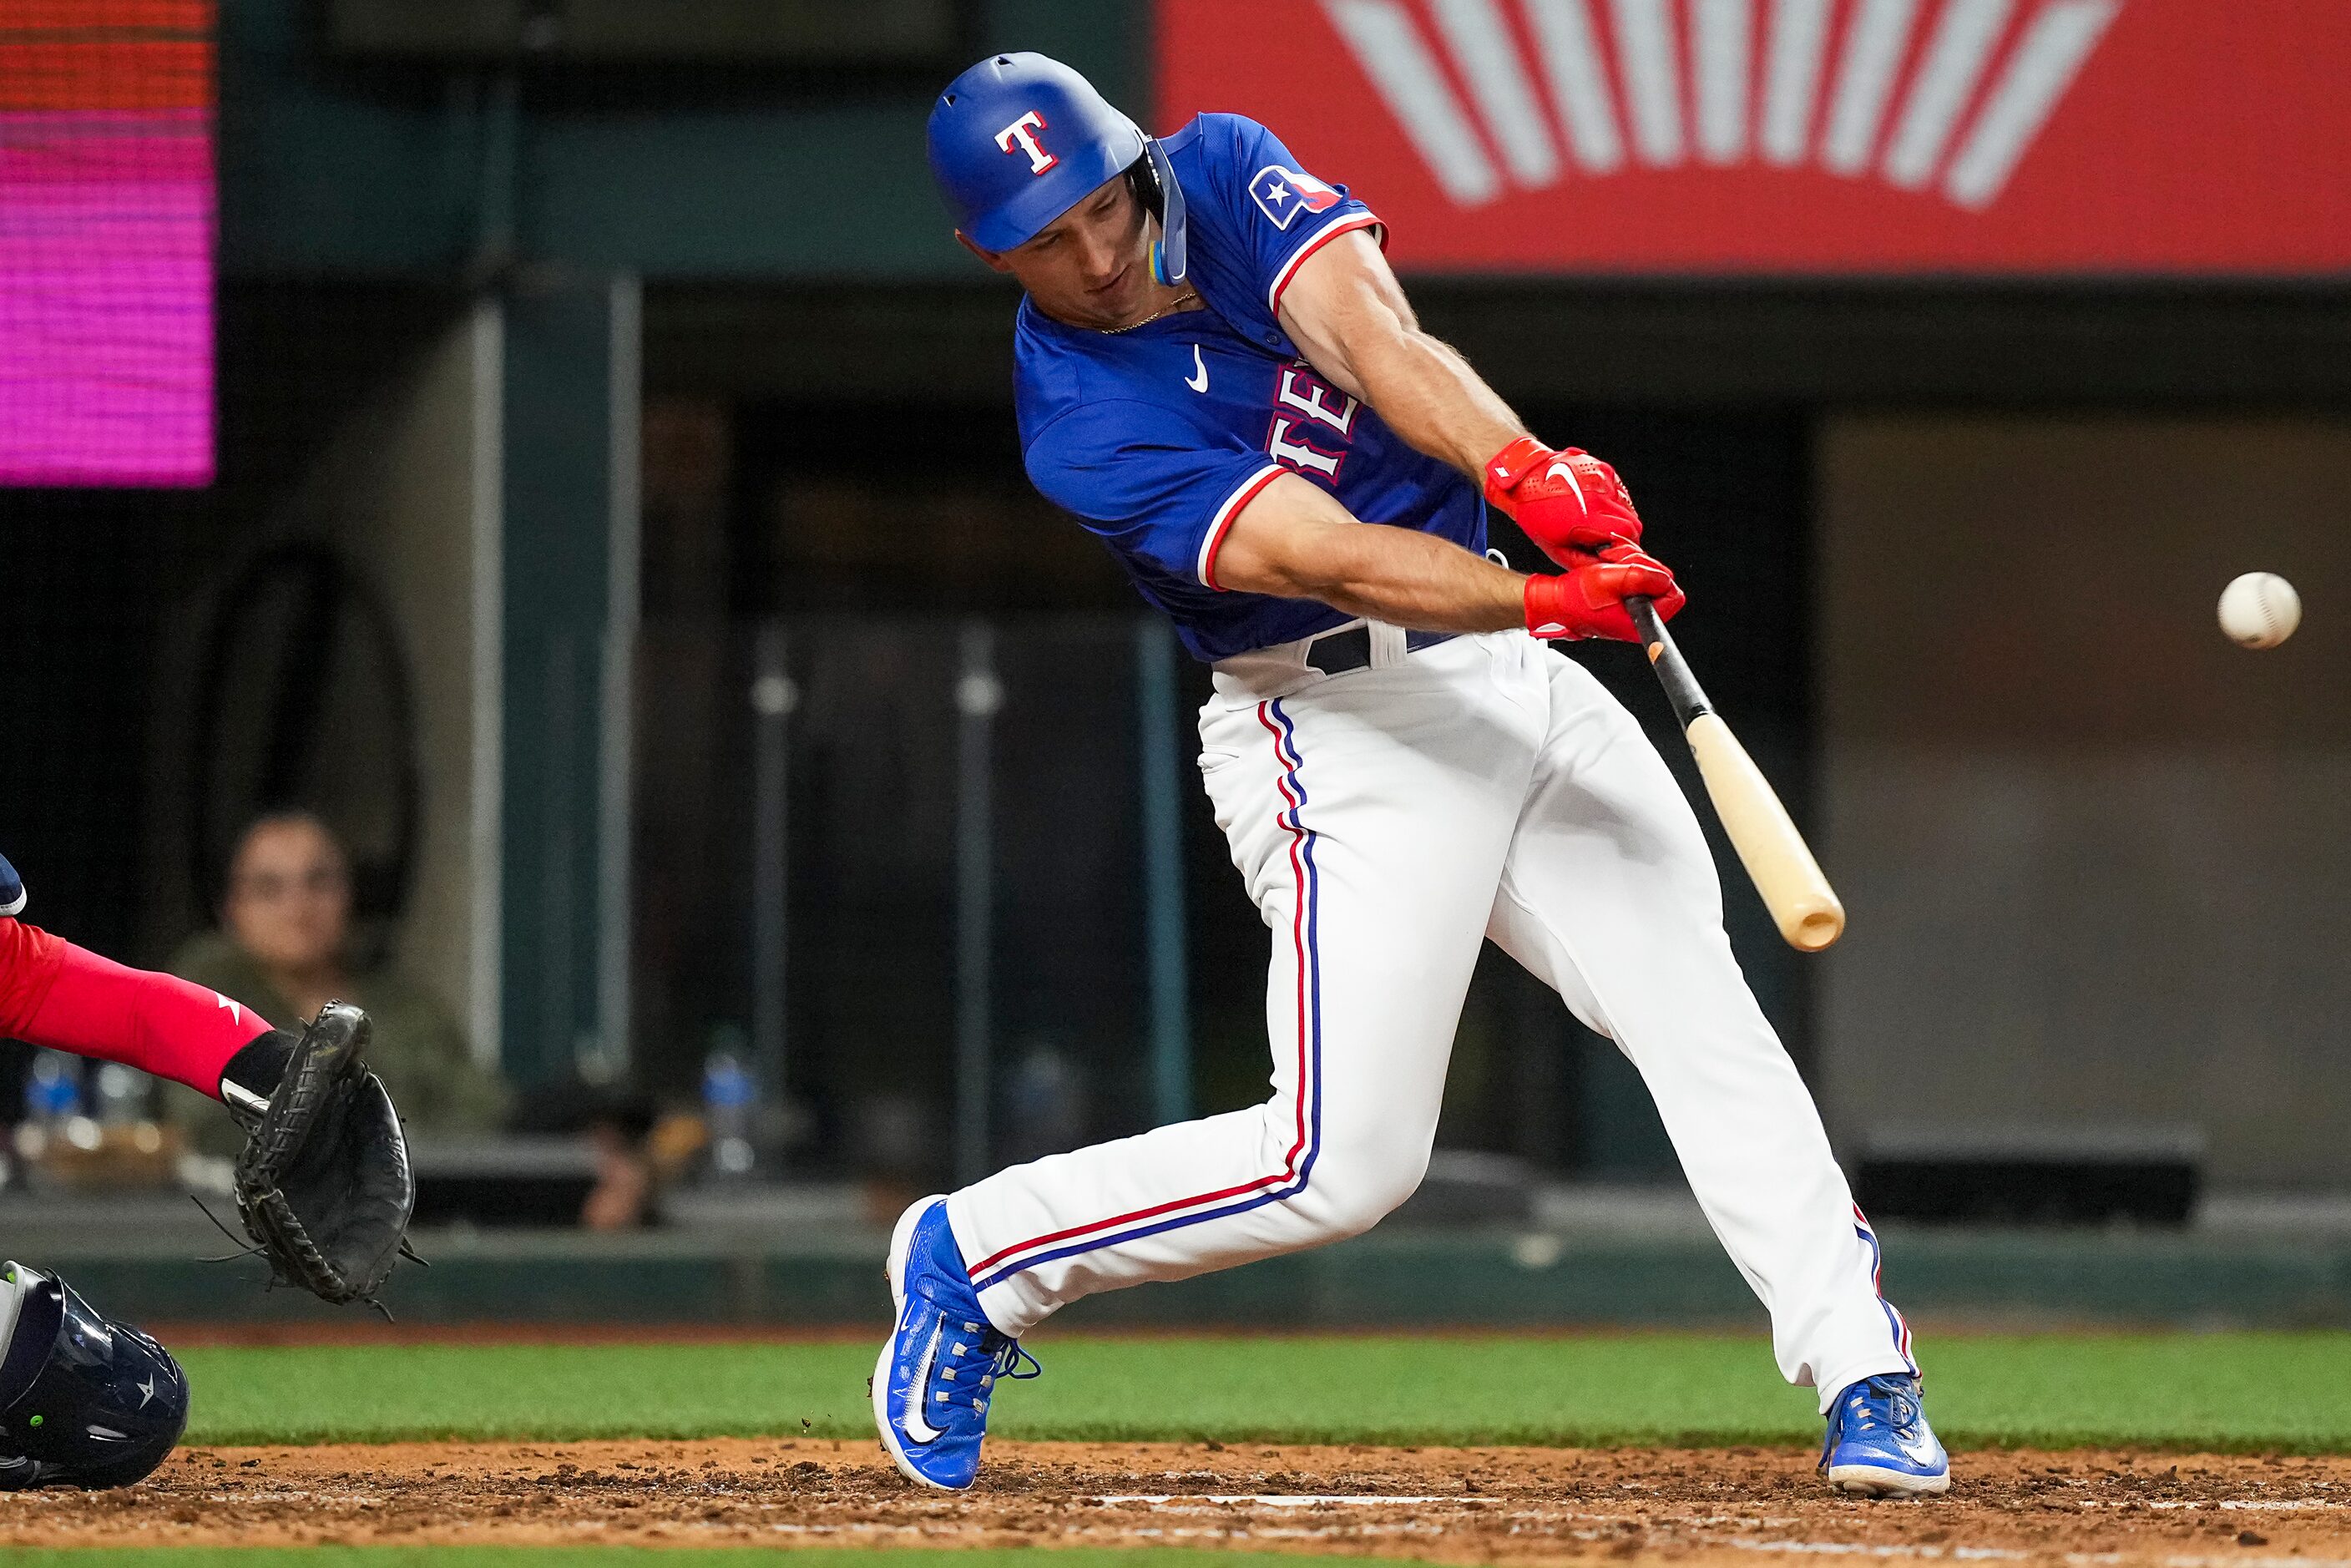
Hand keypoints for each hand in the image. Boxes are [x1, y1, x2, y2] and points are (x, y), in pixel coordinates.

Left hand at [1484, 436, 1642, 567]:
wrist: (1524, 478)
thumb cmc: (1535, 513)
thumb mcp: (1555, 547)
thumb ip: (1583, 561)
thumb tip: (1605, 569)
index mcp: (1588, 516)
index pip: (1628, 534)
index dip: (1625, 546)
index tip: (1614, 551)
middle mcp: (1600, 495)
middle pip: (1633, 522)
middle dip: (1625, 534)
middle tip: (1609, 540)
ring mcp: (1604, 479)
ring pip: (1628, 506)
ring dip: (1620, 518)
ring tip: (1600, 522)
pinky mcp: (1604, 469)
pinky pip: (1620, 491)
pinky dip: (1615, 502)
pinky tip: (1598, 506)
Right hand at [1523, 541, 1684, 640]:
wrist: (1555, 601)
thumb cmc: (1576, 597)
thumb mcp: (1611, 579)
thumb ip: (1642, 576)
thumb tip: (1665, 578)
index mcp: (1638, 621)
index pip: (1673, 597)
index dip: (1659, 577)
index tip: (1641, 571)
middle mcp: (1636, 619)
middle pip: (1661, 585)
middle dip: (1641, 567)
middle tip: (1619, 565)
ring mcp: (1629, 611)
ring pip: (1647, 579)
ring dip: (1630, 565)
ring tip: (1609, 565)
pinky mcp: (1622, 603)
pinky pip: (1634, 580)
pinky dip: (1623, 569)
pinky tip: (1608, 568)